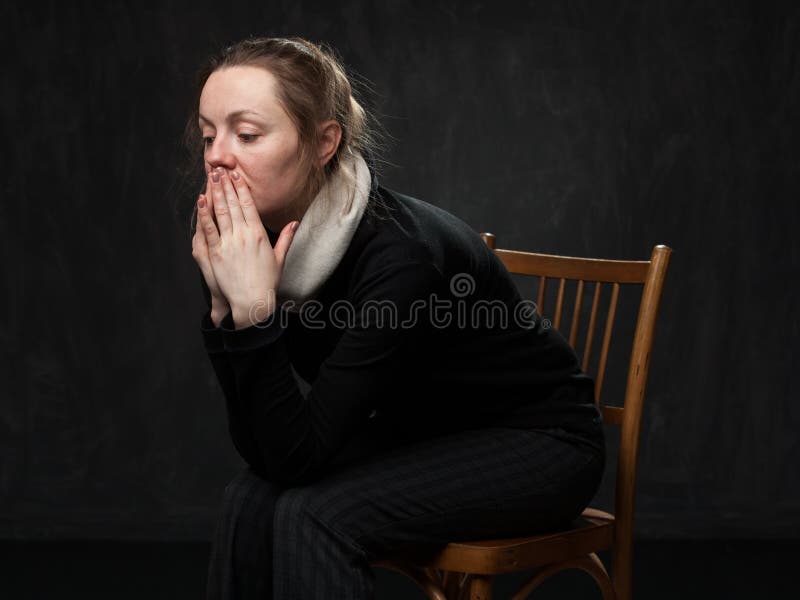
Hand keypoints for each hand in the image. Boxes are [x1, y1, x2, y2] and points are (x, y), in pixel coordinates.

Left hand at [197, 166, 297, 328]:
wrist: (252, 301)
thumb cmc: (266, 282)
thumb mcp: (279, 258)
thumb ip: (285, 238)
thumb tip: (294, 223)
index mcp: (259, 234)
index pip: (248, 205)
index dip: (241, 188)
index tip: (236, 175)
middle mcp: (244, 235)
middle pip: (233, 204)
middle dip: (226, 185)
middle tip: (220, 169)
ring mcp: (229, 243)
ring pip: (220, 212)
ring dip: (215, 193)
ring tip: (212, 177)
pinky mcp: (216, 253)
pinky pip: (208, 228)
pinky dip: (204, 213)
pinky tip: (202, 200)